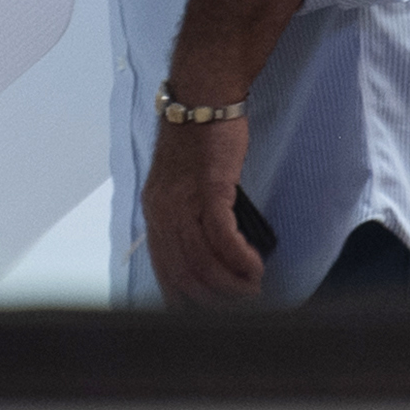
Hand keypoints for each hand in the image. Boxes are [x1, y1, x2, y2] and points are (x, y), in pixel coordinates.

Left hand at [141, 113, 266, 307]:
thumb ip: (189, 212)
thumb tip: (211, 246)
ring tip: (253, 288)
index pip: (163, 269)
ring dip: (231, 282)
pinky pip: (222, 237)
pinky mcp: (210, 189)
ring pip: (203, 261)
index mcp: (154, 211)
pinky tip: (255, 266)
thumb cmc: (199, 134)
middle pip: (184, 272)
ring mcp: (184, 201)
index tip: (206, 312)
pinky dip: (240, 258)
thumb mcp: (184, 180)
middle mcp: (163, 211)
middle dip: (213, 298)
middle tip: (240, 303)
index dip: (184, 298)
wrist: (205, 96)